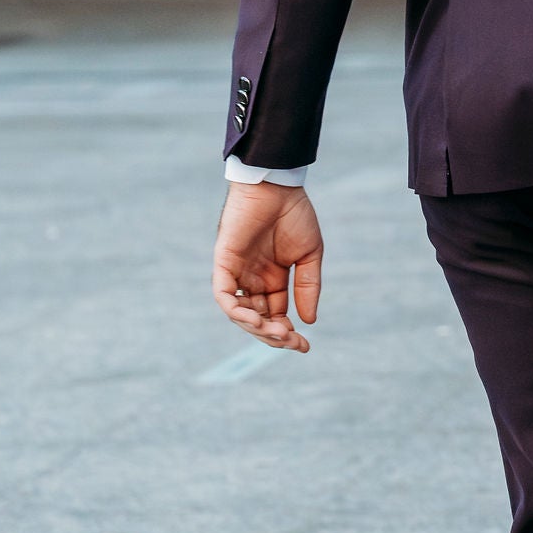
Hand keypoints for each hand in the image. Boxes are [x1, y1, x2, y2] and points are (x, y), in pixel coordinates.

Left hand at [212, 182, 323, 351]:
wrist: (277, 186)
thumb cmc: (293, 214)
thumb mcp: (309, 256)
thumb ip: (307, 287)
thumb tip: (309, 321)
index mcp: (272, 279)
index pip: (276, 315)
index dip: (287, 333)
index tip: (304, 346)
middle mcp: (252, 279)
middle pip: (257, 319)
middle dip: (273, 335)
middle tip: (291, 342)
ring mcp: (237, 272)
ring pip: (239, 312)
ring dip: (255, 327)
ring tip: (276, 333)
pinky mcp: (224, 263)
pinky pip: (224, 294)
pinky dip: (236, 310)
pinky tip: (253, 319)